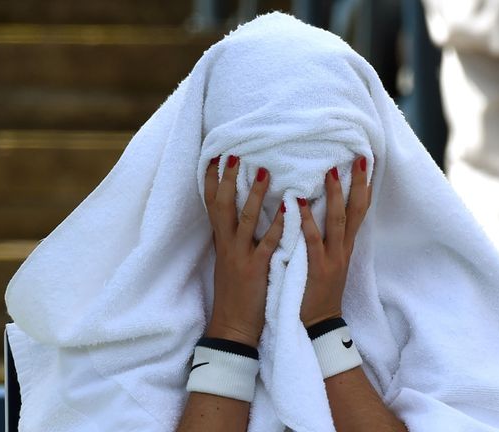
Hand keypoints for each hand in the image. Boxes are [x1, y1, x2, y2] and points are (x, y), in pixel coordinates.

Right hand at [204, 155, 284, 346]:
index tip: (214, 157)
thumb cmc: (235, 295)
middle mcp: (228, 245)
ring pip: (244, 219)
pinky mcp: (256, 270)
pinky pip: (267, 243)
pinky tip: (287, 208)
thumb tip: (238, 216)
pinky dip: (277, 225)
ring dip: (254, 194)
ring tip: (264, 170)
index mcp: (222, 243)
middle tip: (233, 154)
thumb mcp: (229, 262)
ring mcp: (241, 257)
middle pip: (222, 205)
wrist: (232, 329)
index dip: (212, 181)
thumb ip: (233, 239)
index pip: (212, 205)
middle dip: (227, 179)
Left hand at [299, 157, 371, 326]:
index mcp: (344, 247)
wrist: (318, 326)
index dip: (363, 187)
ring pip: (338, 222)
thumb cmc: (317, 293)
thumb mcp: (327, 262)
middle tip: (358, 158)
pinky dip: (307, 222)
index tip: (365, 163)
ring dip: (334, 196)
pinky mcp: (317, 270)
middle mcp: (342, 250)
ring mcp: (332, 259)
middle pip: (355, 211)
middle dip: (358, 184)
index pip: (359, 211)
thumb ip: (325, 239)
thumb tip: (320, 213)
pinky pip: (313, 241)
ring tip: (330, 171)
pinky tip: (300, 204)